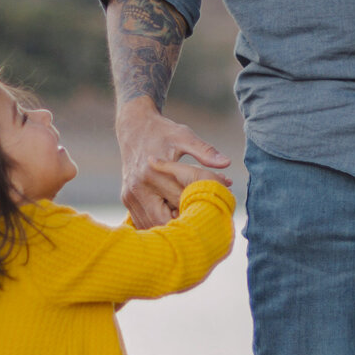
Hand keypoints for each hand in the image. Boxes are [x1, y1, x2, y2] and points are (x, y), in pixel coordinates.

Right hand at [116, 102, 231, 229]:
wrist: (134, 128)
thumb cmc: (162, 131)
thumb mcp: (184, 136)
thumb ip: (205, 151)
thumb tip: (227, 162)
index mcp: (152, 174)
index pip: (179, 200)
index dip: (199, 205)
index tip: (215, 207)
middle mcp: (138, 188)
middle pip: (164, 219)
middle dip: (184, 223)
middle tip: (203, 220)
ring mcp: (130, 196)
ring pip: (152, 225)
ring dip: (170, 227)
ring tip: (189, 221)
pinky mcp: (127, 199)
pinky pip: (142, 221)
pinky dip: (158, 224)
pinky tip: (173, 218)